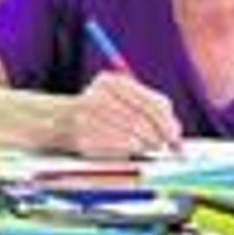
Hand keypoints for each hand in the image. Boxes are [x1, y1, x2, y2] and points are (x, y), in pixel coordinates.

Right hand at [56, 72, 182, 159]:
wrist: (57, 120)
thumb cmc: (98, 112)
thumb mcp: (121, 100)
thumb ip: (147, 110)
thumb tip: (175, 132)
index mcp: (113, 82)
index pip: (153, 102)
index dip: (169, 123)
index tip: (177, 138)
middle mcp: (100, 95)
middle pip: (143, 120)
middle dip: (158, 138)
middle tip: (165, 147)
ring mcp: (89, 116)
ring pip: (132, 136)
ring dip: (144, 146)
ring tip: (147, 148)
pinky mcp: (82, 136)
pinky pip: (115, 148)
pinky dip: (128, 152)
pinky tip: (129, 151)